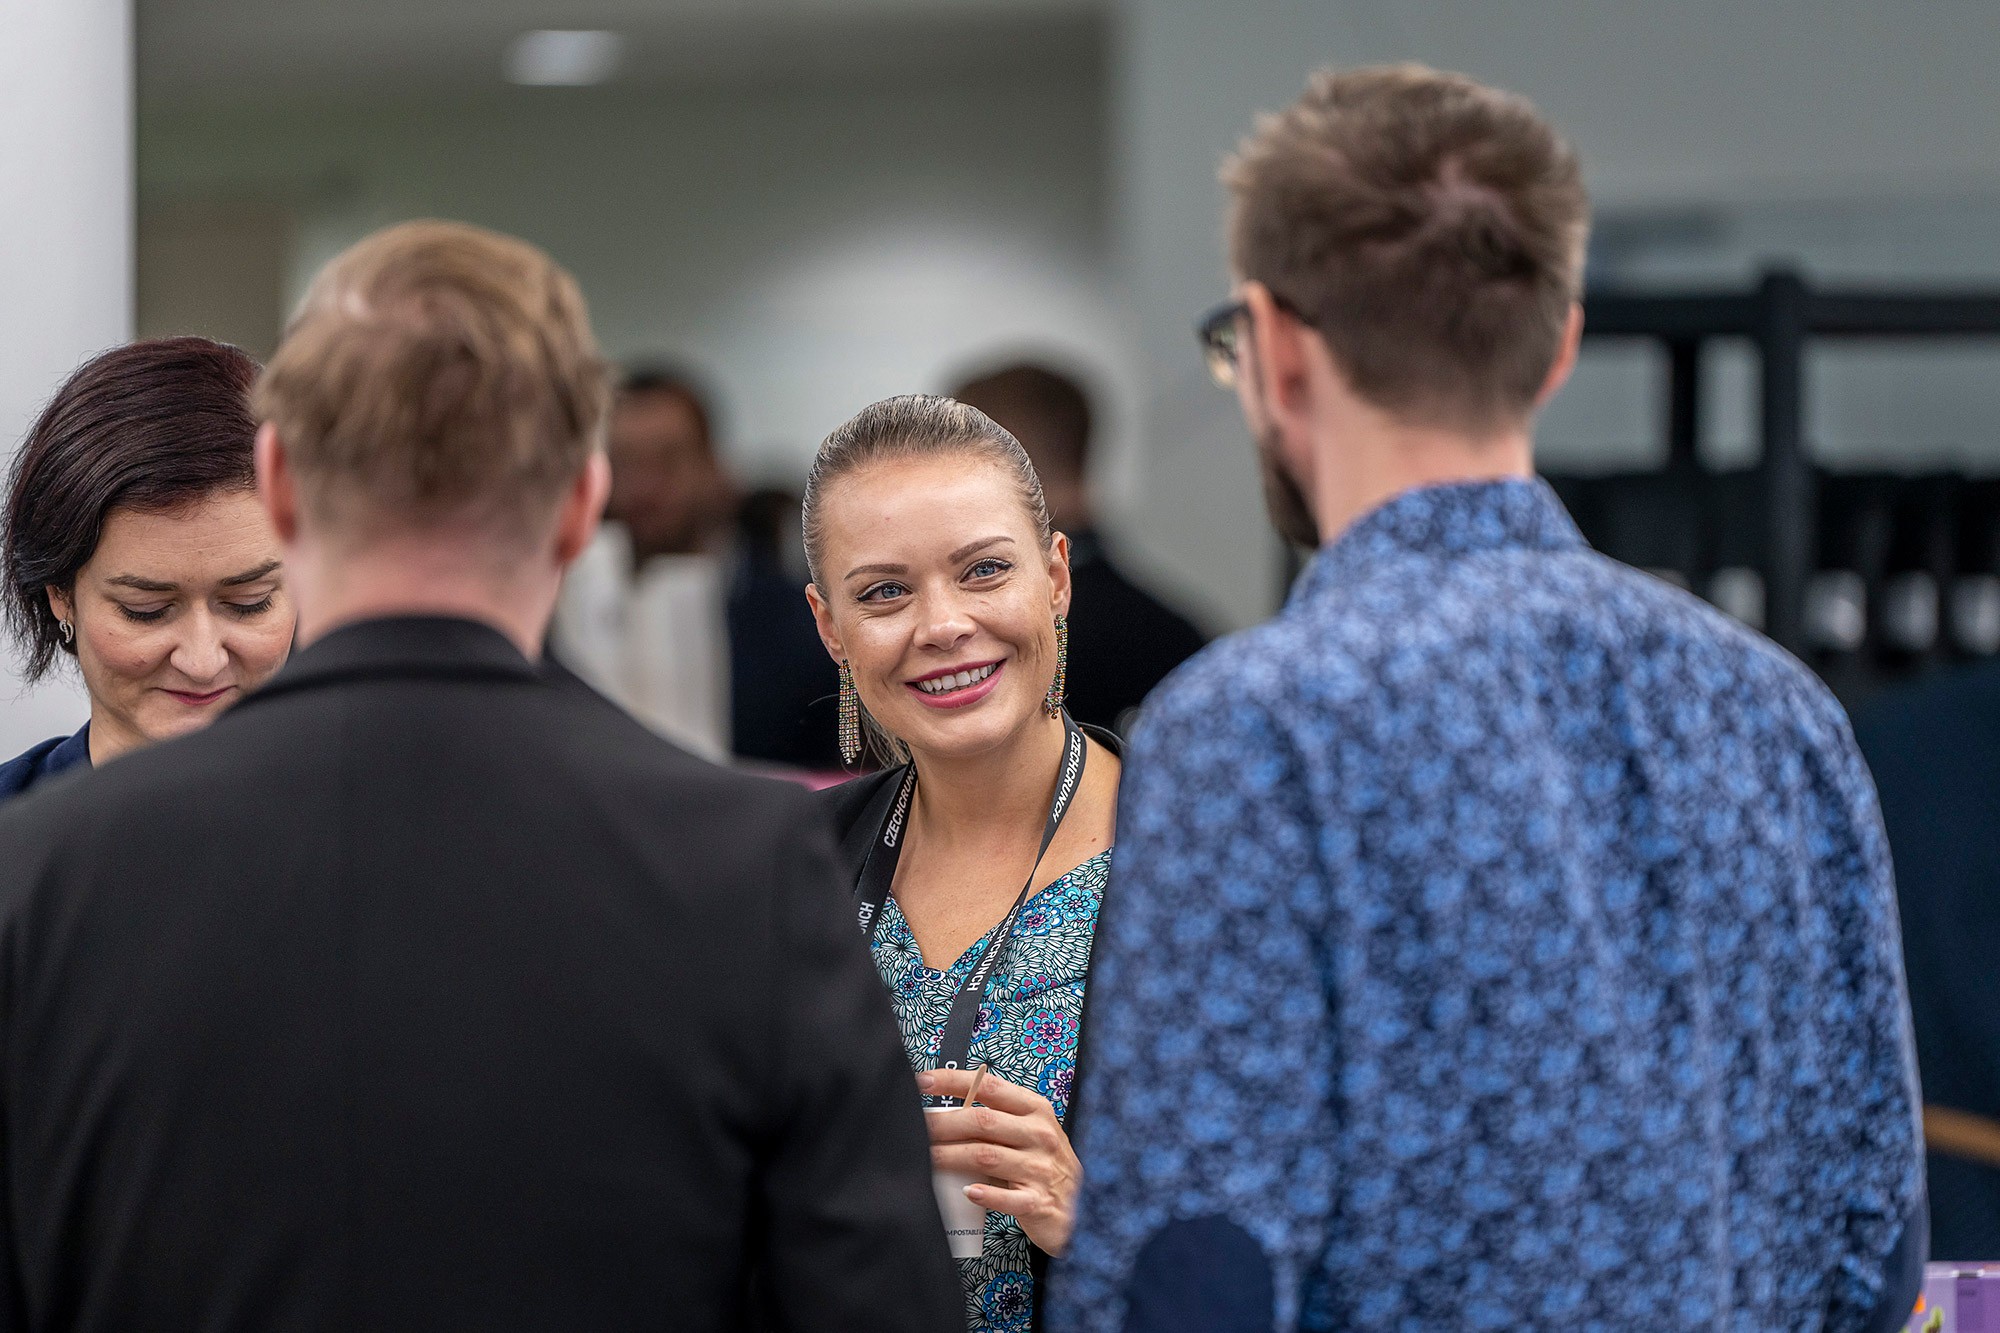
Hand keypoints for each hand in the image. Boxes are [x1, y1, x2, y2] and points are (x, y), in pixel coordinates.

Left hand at [919, 1067, 1081, 1255]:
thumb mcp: (1031, 1133)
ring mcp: (1040, 1169)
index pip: (989, 1086)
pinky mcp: (1038, 1202)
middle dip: (942, 1123)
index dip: (953, 1081)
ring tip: (924, 1158)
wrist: (1082, 1208)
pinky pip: (1008, 1197)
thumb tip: (945, 1113)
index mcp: (1036, 1110)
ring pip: (985, 1156)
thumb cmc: (1047, 1165)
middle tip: (912, 1128)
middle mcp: (1039, 1135)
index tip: (922, 1081)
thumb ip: (997, 1120)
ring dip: (949, 1156)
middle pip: (982, 1121)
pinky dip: (985, 1194)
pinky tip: (966, 1191)